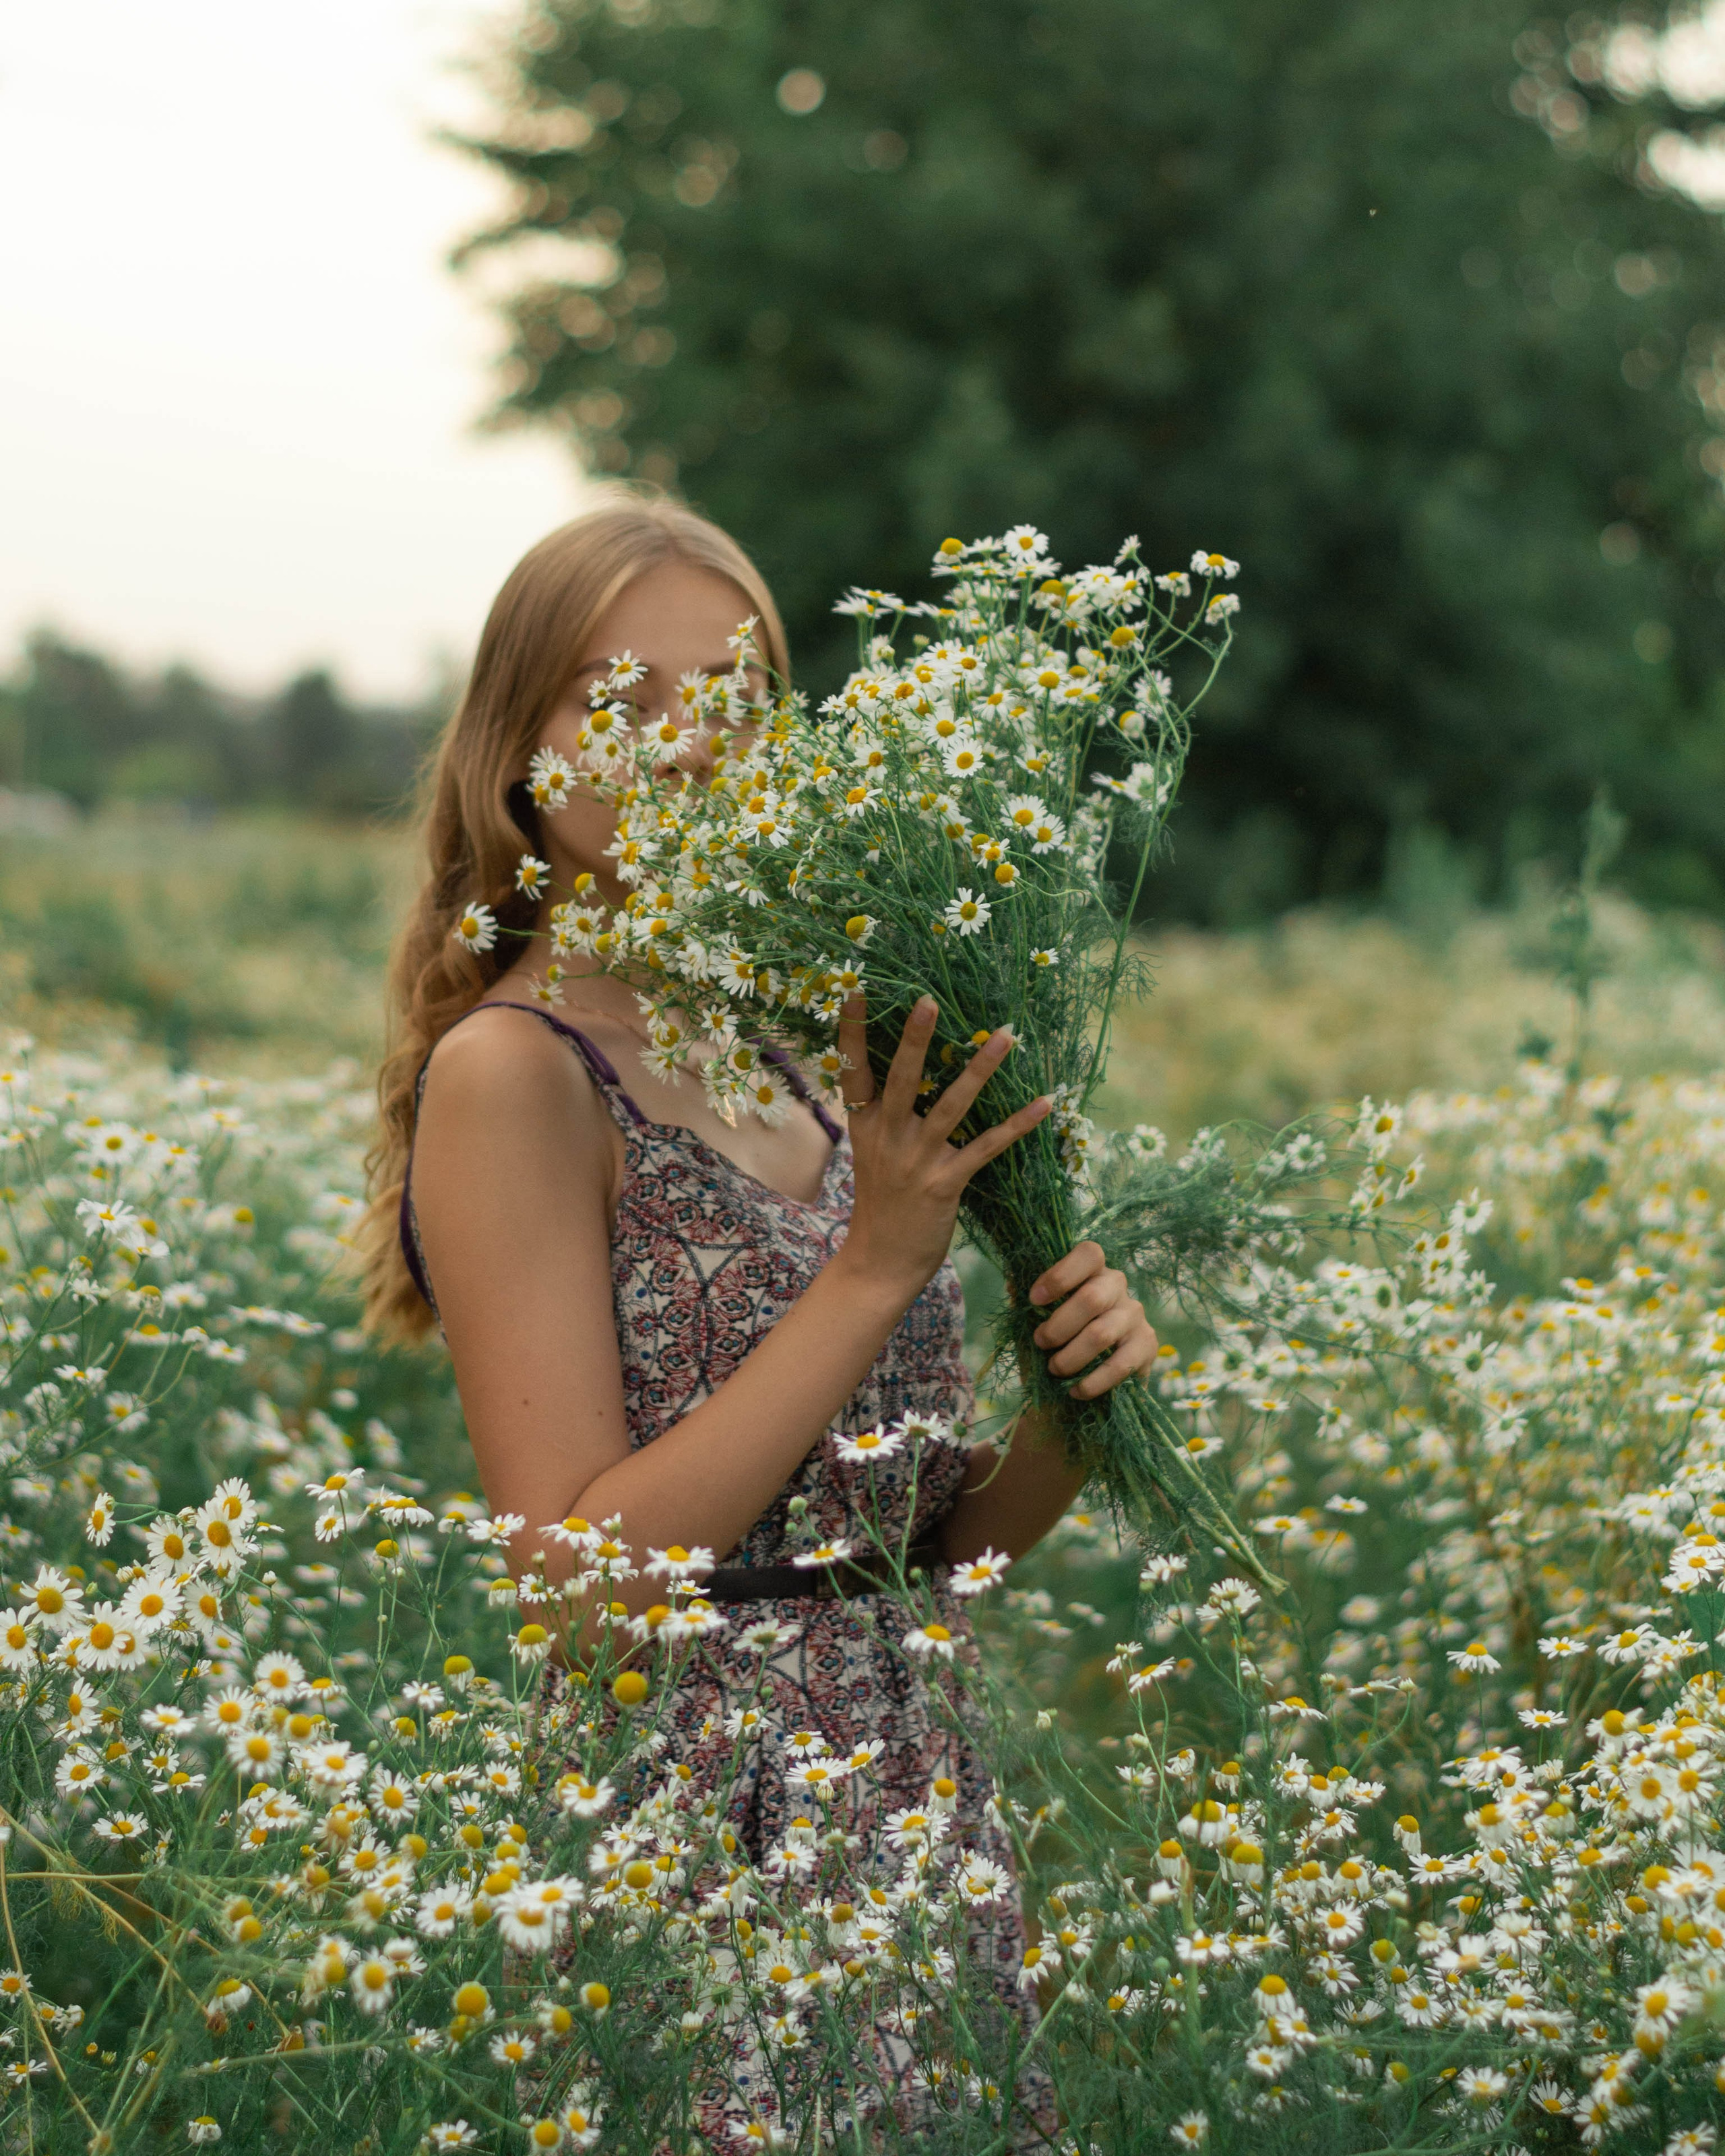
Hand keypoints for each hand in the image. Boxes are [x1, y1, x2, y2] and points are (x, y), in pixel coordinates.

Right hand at [835, 994, 1050, 1297]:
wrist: (880, 1263)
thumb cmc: (882, 1205)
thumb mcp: (872, 1155)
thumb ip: (885, 1117)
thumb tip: (907, 1075)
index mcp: (865, 1126)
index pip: (853, 1071)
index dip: (853, 1032)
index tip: (856, 990)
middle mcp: (888, 1137)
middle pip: (902, 1078)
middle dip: (914, 1038)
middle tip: (929, 999)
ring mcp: (917, 1160)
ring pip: (952, 1105)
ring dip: (982, 1069)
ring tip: (1005, 1036)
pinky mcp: (946, 1183)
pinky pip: (987, 1147)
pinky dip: (1017, 1124)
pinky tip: (1044, 1103)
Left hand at [1028, 1240, 1157, 1399]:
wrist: (1083, 1384)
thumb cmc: (1056, 1342)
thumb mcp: (1036, 1320)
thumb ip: (1026, 1303)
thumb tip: (1013, 1283)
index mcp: (1092, 1271)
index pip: (1089, 1254)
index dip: (1061, 1274)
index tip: (1034, 1300)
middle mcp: (1118, 1287)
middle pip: (1093, 1297)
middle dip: (1058, 1326)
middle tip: (1040, 1343)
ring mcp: (1135, 1315)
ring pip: (1102, 1334)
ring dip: (1071, 1356)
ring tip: (1054, 1370)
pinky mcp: (1147, 1346)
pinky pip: (1120, 1365)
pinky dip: (1093, 1382)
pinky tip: (1076, 1390)